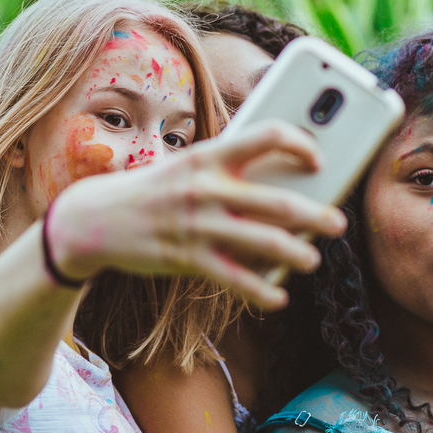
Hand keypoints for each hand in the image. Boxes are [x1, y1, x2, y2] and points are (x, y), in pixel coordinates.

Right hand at [49, 120, 347, 309]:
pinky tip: (278, 296)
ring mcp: (198, 226)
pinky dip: (262, 290)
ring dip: (297, 255)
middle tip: (337, 223)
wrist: (95, 219)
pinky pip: (235, 279)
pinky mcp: (187, 259)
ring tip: (311, 260)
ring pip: (265, 243)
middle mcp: (206, 189)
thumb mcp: (184, 166)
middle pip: (278, 201)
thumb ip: (225, 170)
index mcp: (207, 155)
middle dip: (316, 215)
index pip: (266, 135)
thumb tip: (279, 182)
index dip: (300, 144)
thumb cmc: (151, 190)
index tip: (319, 158)